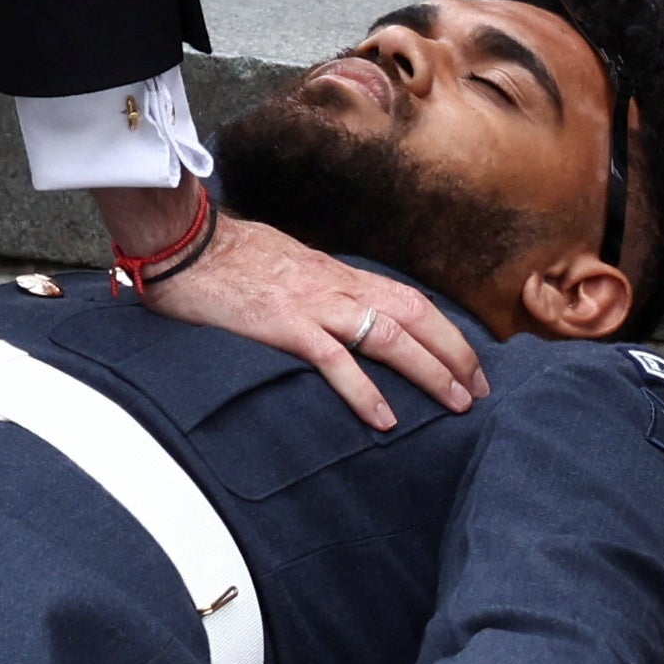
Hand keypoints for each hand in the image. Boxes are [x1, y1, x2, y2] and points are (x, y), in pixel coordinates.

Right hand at [101, 191, 487, 432]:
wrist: (184, 243)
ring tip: (455, 404)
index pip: (407, 300)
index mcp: (336, 274)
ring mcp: (314, 305)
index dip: (445, 330)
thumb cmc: (224, 257)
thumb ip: (310, 290)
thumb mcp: (283, 268)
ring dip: (430, 371)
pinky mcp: (285, 325)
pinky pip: (335, 360)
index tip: (469, 361)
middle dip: (455, 352)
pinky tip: (384, 420)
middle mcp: (336, 286)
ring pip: (391, 336)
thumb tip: (330, 315)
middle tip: (480, 390)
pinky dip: (364, 390)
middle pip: (415, 315)